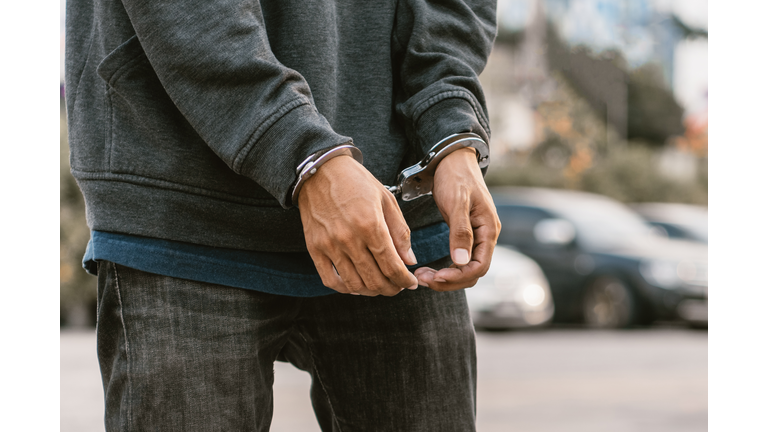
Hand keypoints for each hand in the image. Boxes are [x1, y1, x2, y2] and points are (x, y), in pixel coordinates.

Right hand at [298, 154, 418, 295]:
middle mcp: (349, 238)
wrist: (320, 170)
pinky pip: (330, 280)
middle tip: (398, 286)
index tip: (411, 283)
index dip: (405, 280)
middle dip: (391, 288)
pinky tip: (356, 285)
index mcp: (371, 224)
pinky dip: (346, 288)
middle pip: (375, 279)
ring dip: (371, 291)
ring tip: (380, 286)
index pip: (392, 266)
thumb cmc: (357, 182)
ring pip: (355, 284)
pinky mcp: (314, 248)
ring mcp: (330, 245)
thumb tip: (409, 261)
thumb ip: (400, 232)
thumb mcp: (386, 200)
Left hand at [414, 147, 500, 290]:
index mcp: (488, 230)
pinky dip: (446, 267)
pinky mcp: (465, 234)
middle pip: (472, 272)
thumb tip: (462, 261)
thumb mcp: (458, 202)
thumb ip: (460, 232)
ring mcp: (476, 236)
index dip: (459, 276)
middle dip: (449, 280)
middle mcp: (485, 236)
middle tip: (423, 279)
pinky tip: (430, 268)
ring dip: (446, 276)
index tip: (436, 277)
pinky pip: (459, 259)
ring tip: (422, 275)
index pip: (480, 266)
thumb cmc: (456, 176)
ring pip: (465, 268)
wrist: (452, 160)